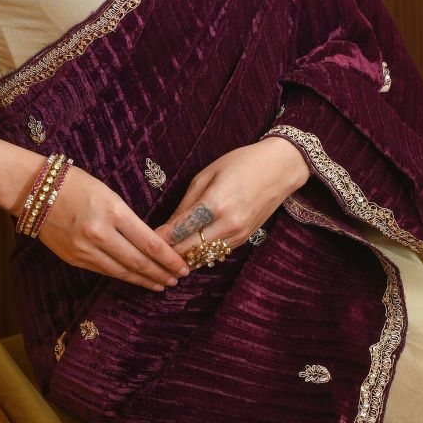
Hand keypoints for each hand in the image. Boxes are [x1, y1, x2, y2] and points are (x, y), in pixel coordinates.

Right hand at [31, 164, 191, 291]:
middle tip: (177, 279)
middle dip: (161, 272)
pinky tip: (133, 279)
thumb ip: (127, 218)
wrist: (35, 190)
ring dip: (144, 280)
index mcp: (113, 211)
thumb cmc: (75, 183)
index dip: (169, 258)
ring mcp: (85, 248)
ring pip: (121, 271)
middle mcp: (100, 233)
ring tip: (160, 284)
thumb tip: (149, 241)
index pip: (149, 242)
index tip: (183, 265)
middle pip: (138, 261)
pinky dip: (122, 276)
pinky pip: (103, 271)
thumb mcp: (108, 193)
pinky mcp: (74, 258)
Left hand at [152, 135, 309, 264]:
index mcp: (216, 204)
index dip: (160, 238)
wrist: (280, 169)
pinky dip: (200, 255)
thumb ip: (186, 203)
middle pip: (190, 249)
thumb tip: (166, 226)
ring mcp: (239, 235)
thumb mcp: (207, 175)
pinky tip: (187, 253)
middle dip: (168, 253)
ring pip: (203, 257)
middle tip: (149, 254)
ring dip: (183, 258)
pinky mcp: (245, 240)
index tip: (142, 240)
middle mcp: (228, 224)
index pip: (181, 230)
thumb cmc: (241, 163)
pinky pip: (217, 254)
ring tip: (164, 258)